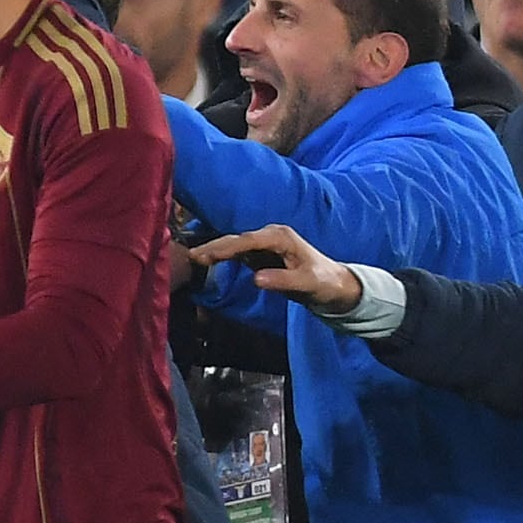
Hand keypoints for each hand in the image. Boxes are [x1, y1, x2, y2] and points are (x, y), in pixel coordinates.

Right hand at [198, 223, 362, 315]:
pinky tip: (204, 262)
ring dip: (212, 251)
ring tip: (189, 259)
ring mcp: (265, 243)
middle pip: (236, 240)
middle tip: (188, 257)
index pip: (246, 241)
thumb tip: (256, 279)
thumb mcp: (306, 284)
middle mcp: (271, 236)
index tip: (203, 256)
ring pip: (233, 245)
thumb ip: (283, 281)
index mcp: (280, 237)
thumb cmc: (324, 283)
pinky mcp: (261, 254)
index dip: (224, 248)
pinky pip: (237, 253)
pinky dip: (221, 256)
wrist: (335, 286)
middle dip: (212, 247)